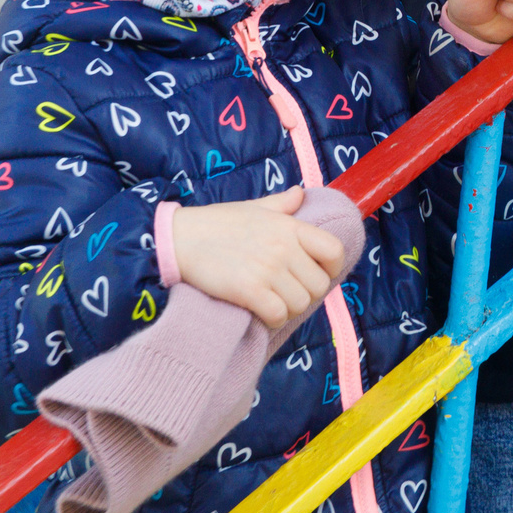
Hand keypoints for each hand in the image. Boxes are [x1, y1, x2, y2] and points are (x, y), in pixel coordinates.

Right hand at [169, 190, 346, 328]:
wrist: (179, 238)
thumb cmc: (216, 223)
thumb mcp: (253, 207)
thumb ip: (281, 203)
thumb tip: (300, 194)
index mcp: (290, 226)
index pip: (334, 250)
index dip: (333, 267)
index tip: (318, 273)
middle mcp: (284, 248)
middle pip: (319, 285)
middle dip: (307, 293)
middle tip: (289, 292)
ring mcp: (267, 270)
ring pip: (301, 303)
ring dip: (290, 308)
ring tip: (275, 302)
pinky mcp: (249, 291)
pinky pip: (278, 314)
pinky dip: (274, 319)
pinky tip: (263, 313)